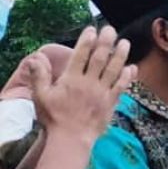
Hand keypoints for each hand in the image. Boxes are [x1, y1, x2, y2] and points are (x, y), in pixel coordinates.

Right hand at [31, 26, 135, 144]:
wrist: (71, 139)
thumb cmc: (54, 118)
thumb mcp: (41, 96)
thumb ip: (39, 76)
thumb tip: (36, 58)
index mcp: (71, 80)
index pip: (81, 55)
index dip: (87, 41)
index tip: (92, 30)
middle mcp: (89, 83)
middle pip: (100, 58)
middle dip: (106, 42)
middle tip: (111, 29)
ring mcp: (102, 92)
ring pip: (114, 70)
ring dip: (121, 55)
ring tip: (125, 42)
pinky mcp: (111, 102)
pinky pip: (122, 86)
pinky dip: (127, 76)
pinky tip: (132, 67)